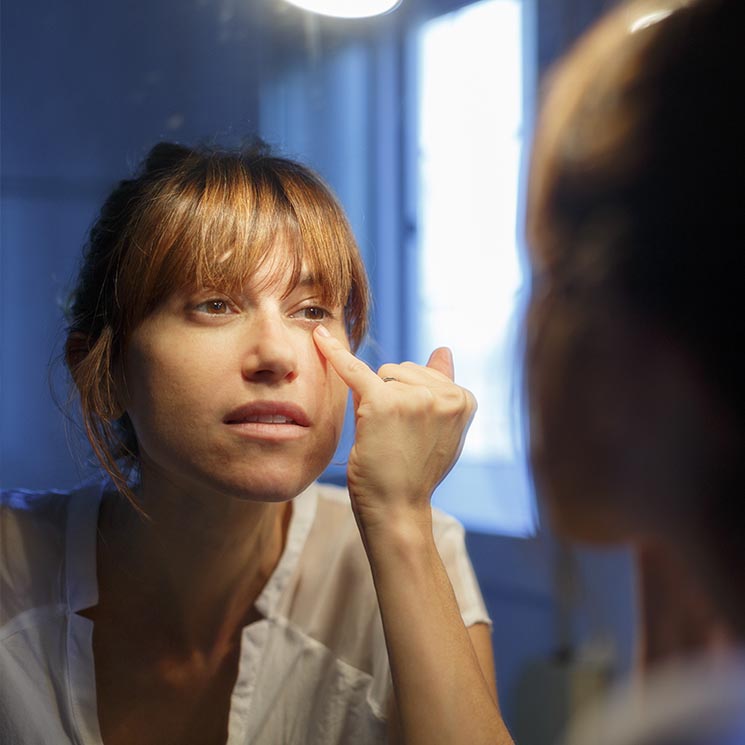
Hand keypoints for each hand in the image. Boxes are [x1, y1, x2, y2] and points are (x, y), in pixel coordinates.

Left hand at [313, 326, 476, 532]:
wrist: (397, 509)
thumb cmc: (415, 470)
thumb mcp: (440, 428)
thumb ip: (441, 386)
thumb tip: (442, 349)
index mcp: (464, 398)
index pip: (423, 375)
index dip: (407, 401)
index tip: (407, 432)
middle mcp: (446, 394)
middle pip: (401, 371)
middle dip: (390, 395)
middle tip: (395, 437)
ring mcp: (416, 396)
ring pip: (382, 374)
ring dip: (375, 398)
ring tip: (383, 434)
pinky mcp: (383, 402)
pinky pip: (354, 370)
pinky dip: (334, 353)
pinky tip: (318, 337)